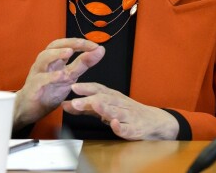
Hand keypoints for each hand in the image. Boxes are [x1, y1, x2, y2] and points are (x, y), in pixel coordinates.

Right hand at [13, 38, 104, 127]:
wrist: (30, 109)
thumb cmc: (49, 91)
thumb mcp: (69, 77)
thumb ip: (83, 64)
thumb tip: (100, 50)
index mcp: (54, 60)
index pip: (66, 44)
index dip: (79, 43)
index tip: (95, 45)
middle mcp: (45, 63)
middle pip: (53, 46)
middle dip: (68, 43)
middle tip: (82, 43)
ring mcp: (37, 73)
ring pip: (43, 58)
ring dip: (56, 54)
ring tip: (69, 52)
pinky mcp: (33, 87)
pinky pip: (40, 79)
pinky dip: (50, 76)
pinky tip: (60, 75)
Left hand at [62, 82, 178, 139]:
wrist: (152, 121)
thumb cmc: (124, 111)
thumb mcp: (103, 107)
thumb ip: (84, 107)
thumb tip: (63, 104)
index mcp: (110, 95)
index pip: (97, 88)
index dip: (85, 87)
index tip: (72, 86)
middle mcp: (118, 102)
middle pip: (103, 99)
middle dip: (89, 99)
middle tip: (76, 101)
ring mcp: (127, 115)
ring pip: (115, 111)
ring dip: (105, 108)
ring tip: (95, 105)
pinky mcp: (135, 128)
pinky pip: (128, 127)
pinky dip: (121, 126)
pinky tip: (115, 125)